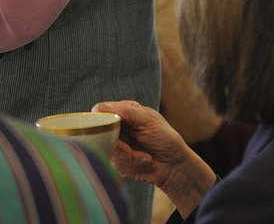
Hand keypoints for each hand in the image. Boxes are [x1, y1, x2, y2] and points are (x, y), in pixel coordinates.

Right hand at [94, 100, 216, 216]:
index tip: (113, 132)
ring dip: (129, 158)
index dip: (104, 123)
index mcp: (125, 112)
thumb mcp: (148, 119)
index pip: (102, 113)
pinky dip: (132, 166)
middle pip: (101, 134)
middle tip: (131, 152)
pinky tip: (144, 163)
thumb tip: (97, 108)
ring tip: (146, 158)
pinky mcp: (119, 161)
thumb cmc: (166, 139)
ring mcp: (118, 145)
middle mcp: (119, 127)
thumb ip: (124, 111)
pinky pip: (115, 165)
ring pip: (108, 151)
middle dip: (119, 147)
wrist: (176, 167)